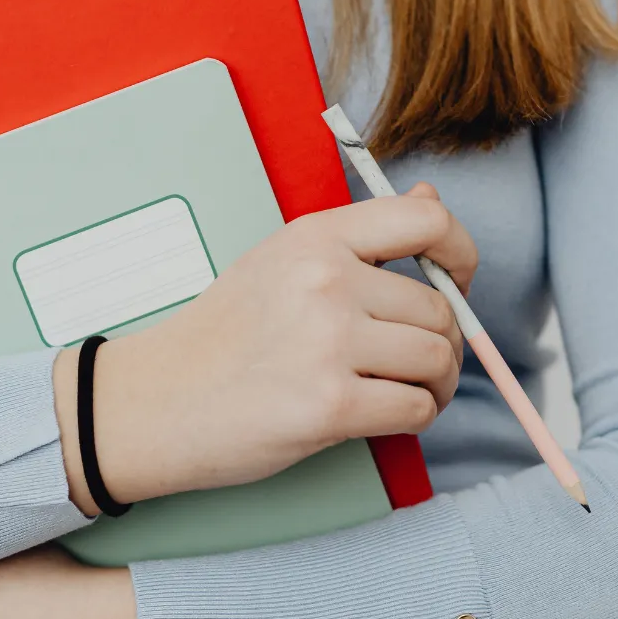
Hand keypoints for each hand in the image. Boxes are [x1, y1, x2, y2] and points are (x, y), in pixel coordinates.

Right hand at [52, 182, 474, 510]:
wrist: (157, 401)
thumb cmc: (222, 337)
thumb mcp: (281, 261)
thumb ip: (358, 237)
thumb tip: (434, 201)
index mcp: (315, 238)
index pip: (426, 221)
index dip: (461, 253)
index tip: (457, 281)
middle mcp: (325, 281)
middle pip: (438, 308)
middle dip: (442, 343)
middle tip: (415, 364)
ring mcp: (328, 344)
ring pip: (436, 359)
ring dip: (434, 385)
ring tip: (402, 392)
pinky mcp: (329, 405)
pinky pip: (416, 408)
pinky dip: (415, 418)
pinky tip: (384, 417)